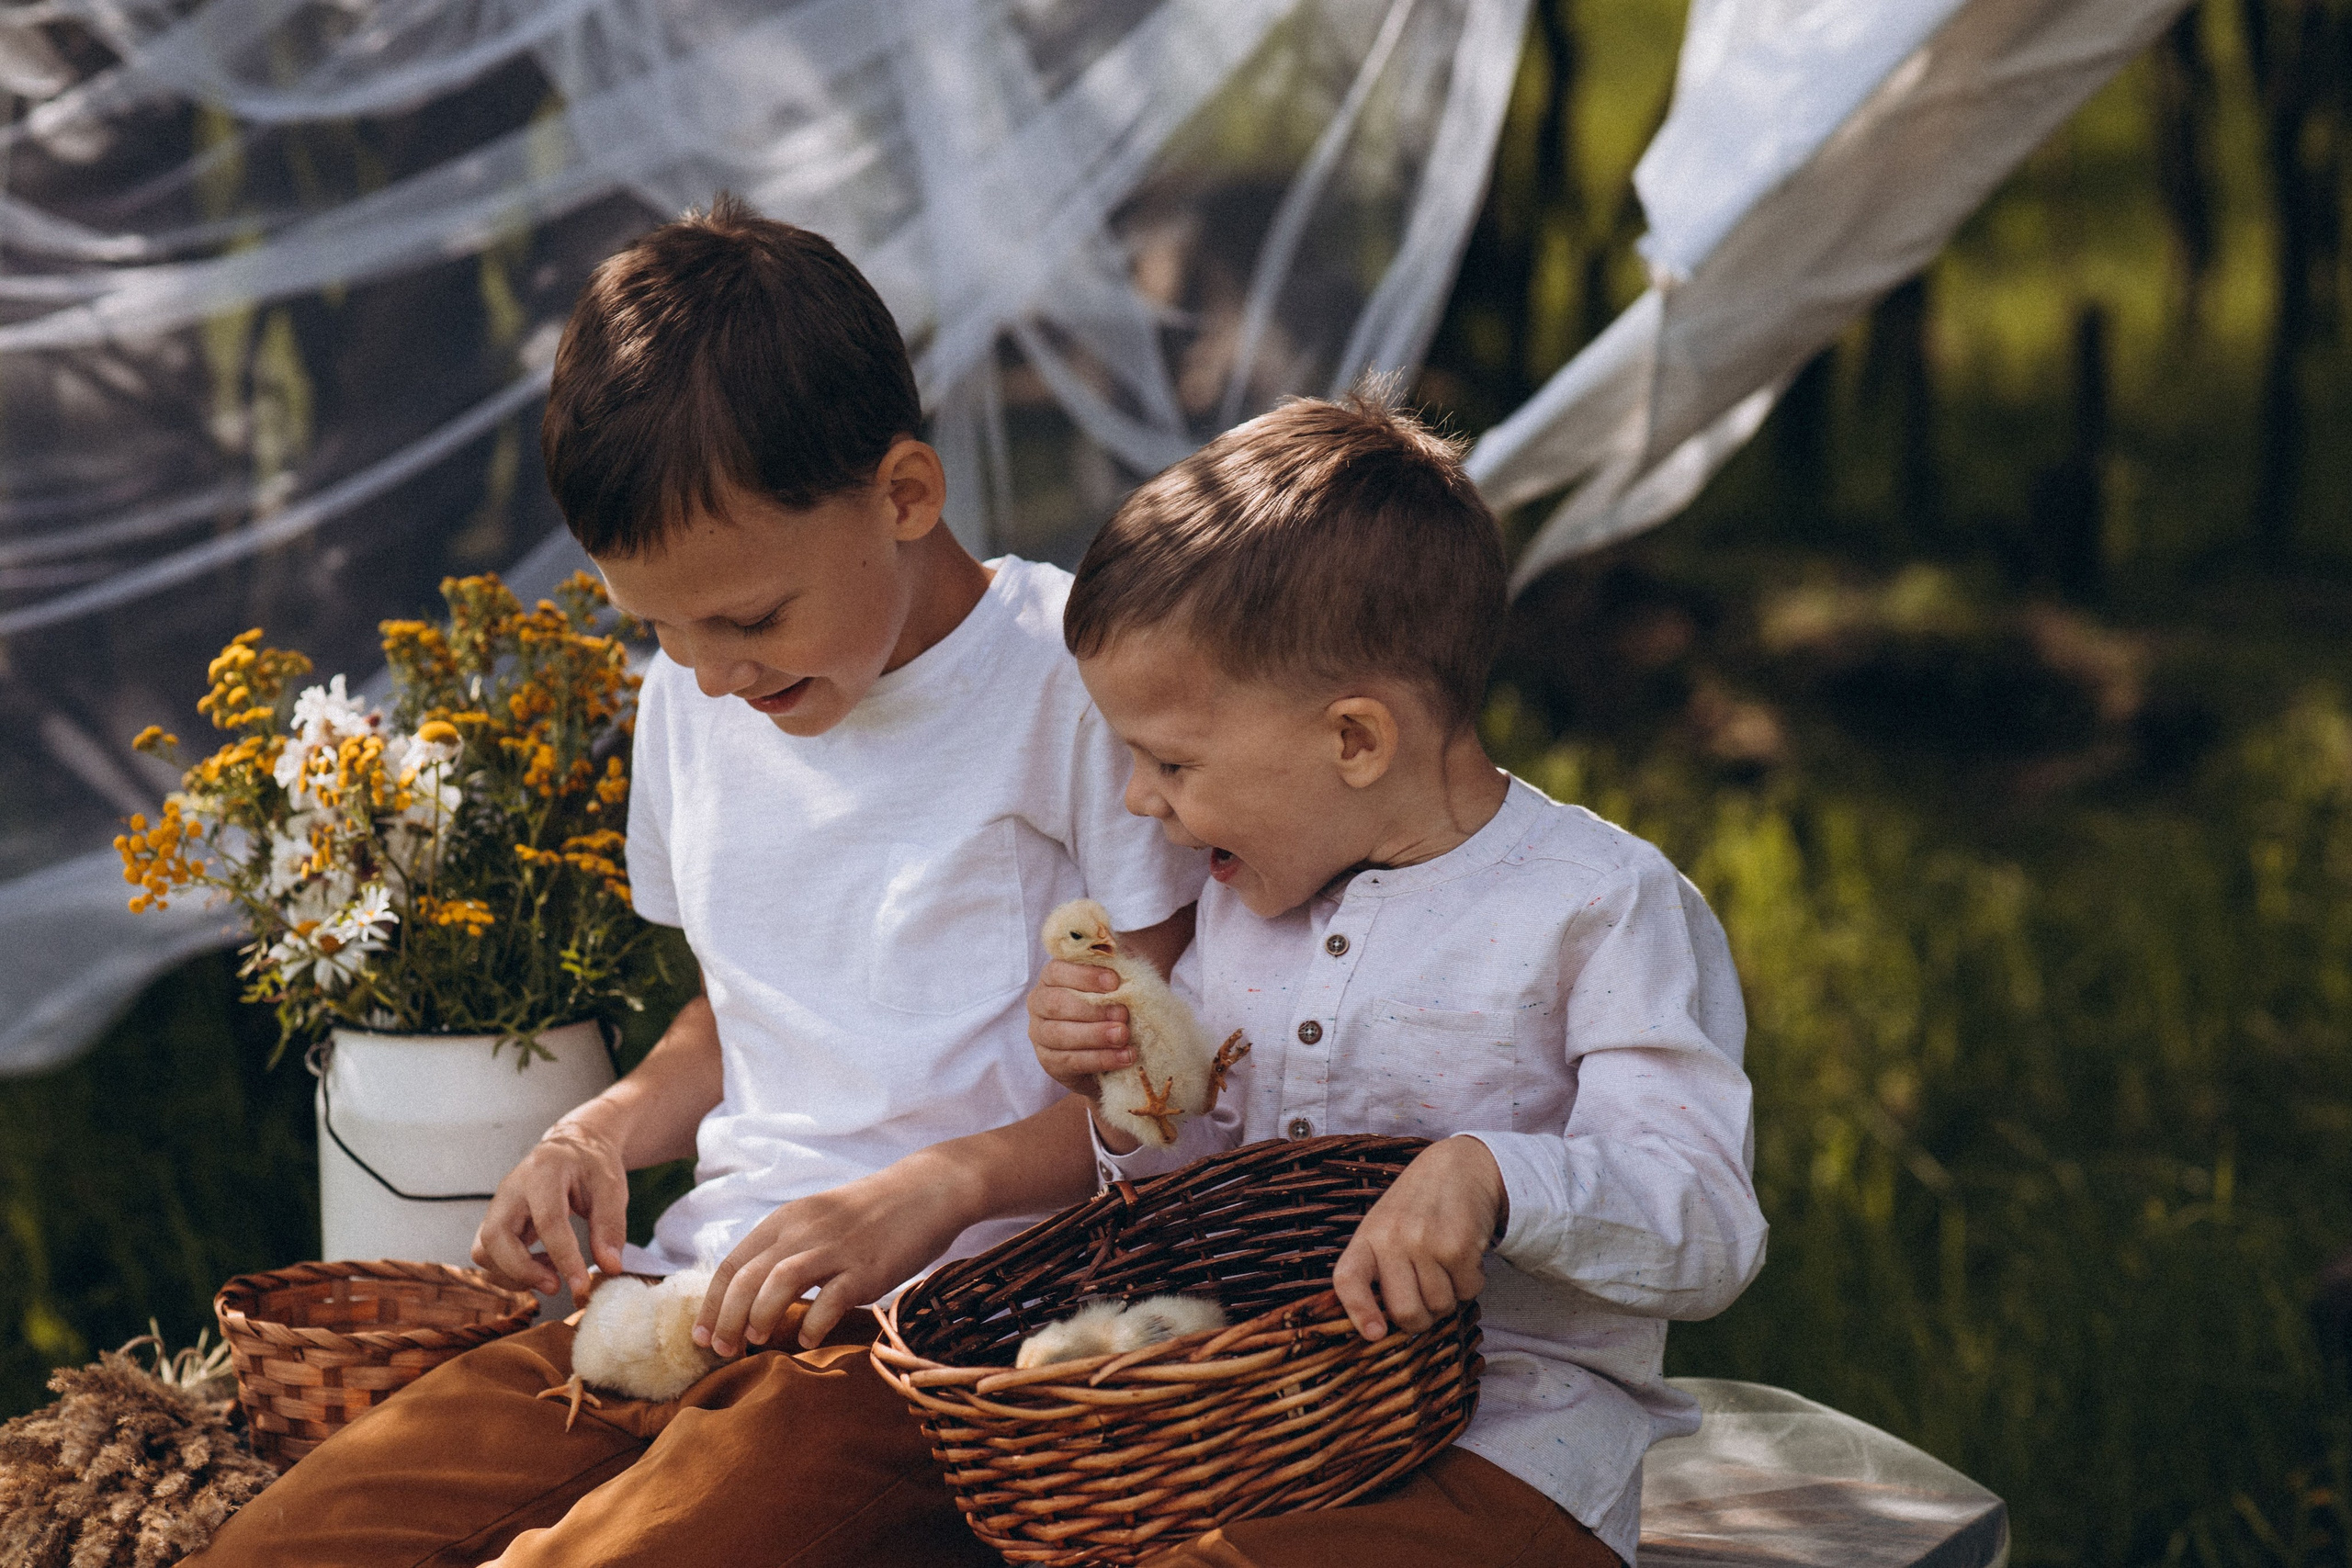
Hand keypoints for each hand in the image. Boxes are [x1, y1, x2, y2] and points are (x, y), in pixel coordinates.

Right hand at [472, 1116, 628, 1298]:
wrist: (573, 1147)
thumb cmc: (591, 1166)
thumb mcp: (612, 1188)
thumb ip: (611, 1226)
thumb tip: (611, 1268)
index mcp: (544, 1173)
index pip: (548, 1221)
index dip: (564, 1257)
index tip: (581, 1285)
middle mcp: (511, 1189)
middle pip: (495, 1236)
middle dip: (521, 1270)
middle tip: (556, 1286)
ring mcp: (498, 1205)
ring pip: (483, 1250)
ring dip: (513, 1274)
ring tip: (552, 1274)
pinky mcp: (496, 1221)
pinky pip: (488, 1255)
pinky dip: (511, 1272)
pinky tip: (542, 1267)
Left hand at [694, 1159, 979, 1354]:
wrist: (924, 1192)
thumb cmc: (868, 1215)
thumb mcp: (815, 1222)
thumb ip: (785, 1251)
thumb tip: (752, 1297)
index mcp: (784, 1221)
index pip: (731, 1264)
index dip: (710, 1305)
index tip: (702, 1337)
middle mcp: (802, 1232)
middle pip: (746, 1278)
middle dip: (726, 1320)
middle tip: (723, 1351)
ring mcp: (835, 1249)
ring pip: (778, 1284)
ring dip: (759, 1318)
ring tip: (757, 1342)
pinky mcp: (866, 1268)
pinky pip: (829, 1300)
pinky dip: (812, 1324)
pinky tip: (808, 1339)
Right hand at [1027, 958, 1132, 1098]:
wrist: (1115, 1039)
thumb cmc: (1113, 999)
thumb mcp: (1116, 975)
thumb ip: (1112, 958)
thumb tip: (1110, 941)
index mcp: (1051, 977)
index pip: (1057, 971)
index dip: (1084, 976)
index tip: (1114, 982)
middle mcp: (1039, 1003)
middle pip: (1057, 1004)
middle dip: (1092, 1009)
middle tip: (1123, 1014)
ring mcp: (1041, 1034)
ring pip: (1061, 1035)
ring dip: (1095, 1036)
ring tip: (1124, 1036)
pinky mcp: (1050, 1062)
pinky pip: (1070, 1061)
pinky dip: (1100, 1059)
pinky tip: (1124, 1057)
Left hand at [1332, 1136, 1507, 1341]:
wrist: (1459, 1166)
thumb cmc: (1417, 1207)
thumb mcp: (1384, 1227)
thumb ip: (1377, 1267)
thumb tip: (1381, 1327)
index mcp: (1367, 1237)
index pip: (1347, 1279)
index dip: (1358, 1311)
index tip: (1375, 1333)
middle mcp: (1392, 1239)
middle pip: (1405, 1311)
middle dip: (1421, 1319)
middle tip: (1427, 1302)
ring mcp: (1425, 1241)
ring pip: (1440, 1306)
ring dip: (1450, 1297)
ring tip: (1446, 1267)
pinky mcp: (1459, 1245)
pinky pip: (1469, 1291)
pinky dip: (1471, 1283)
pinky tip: (1465, 1258)